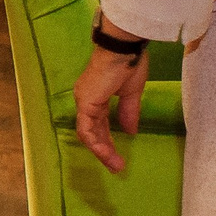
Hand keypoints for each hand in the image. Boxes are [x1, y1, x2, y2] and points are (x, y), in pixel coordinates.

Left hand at [72, 38, 152, 172]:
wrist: (123, 49)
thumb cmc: (129, 64)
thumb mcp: (131, 93)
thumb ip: (128, 112)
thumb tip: (130, 131)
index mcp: (95, 95)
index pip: (98, 123)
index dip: (107, 139)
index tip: (118, 154)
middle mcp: (86, 99)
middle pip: (92, 130)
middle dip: (105, 149)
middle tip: (116, 166)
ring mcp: (84, 101)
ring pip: (88, 133)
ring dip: (101, 151)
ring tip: (115, 165)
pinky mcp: (86, 103)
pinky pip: (87, 128)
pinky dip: (96, 142)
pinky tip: (107, 153)